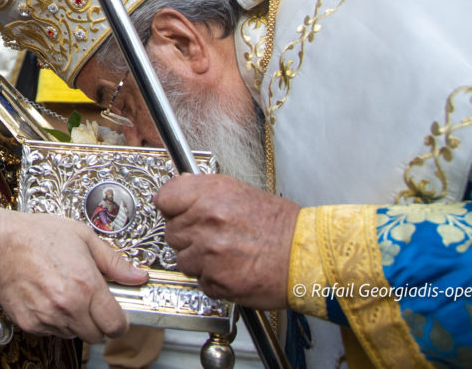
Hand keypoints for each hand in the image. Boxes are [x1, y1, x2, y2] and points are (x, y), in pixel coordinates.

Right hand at [0, 209, 147, 342]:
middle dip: (97, 322)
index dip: (119, 322)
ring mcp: (48, 317)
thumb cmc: (38, 235)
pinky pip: (51, 332)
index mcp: (86, 285)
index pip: (116, 325)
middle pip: (96, 336)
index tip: (116, 315)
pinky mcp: (30, 323)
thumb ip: (113, 261)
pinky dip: (53, 321)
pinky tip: (48, 298)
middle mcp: (69, 306)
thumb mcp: (83, 237)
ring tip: (64, 294)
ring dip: (74, 321)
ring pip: (73, 335)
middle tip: (89, 302)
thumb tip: (137, 275)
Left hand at [155, 174, 298, 308]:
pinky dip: (212, 279)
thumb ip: (206, 193)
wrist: (306, 255)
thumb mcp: (240, 192)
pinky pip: (199, 280)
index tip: (177, 212)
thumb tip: (182, 193)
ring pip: (182, 259)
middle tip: (212, 237)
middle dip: (188, 236)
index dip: (171, 207)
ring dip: (199, 260)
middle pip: (171, 232)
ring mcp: (209, 252)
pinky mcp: (216, 279)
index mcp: (211, 194)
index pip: (165, 198)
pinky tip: (232, 269)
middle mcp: (206, 220)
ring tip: (225, 254)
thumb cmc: (280, 226)